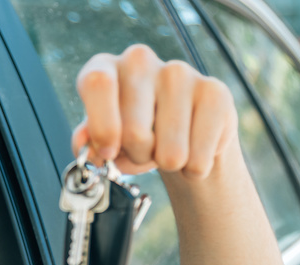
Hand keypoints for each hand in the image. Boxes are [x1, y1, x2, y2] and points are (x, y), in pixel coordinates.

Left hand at [71, 44, 237, 179]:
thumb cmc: (134, 135)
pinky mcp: (215, 92)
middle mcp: (140, 61)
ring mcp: (180, 72)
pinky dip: (193, 168)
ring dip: (167, 165)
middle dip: (137, 157)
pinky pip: (198, 157)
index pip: (97, 84)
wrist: (182, 136)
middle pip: (133, 131)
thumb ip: (89, 142)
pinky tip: (193, 148)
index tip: (109, 153)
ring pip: (169, 151)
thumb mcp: (103, 140)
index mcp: (104, 68)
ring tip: (167, 149)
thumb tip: (84, 145)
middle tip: (143, 152)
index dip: (103, 127)